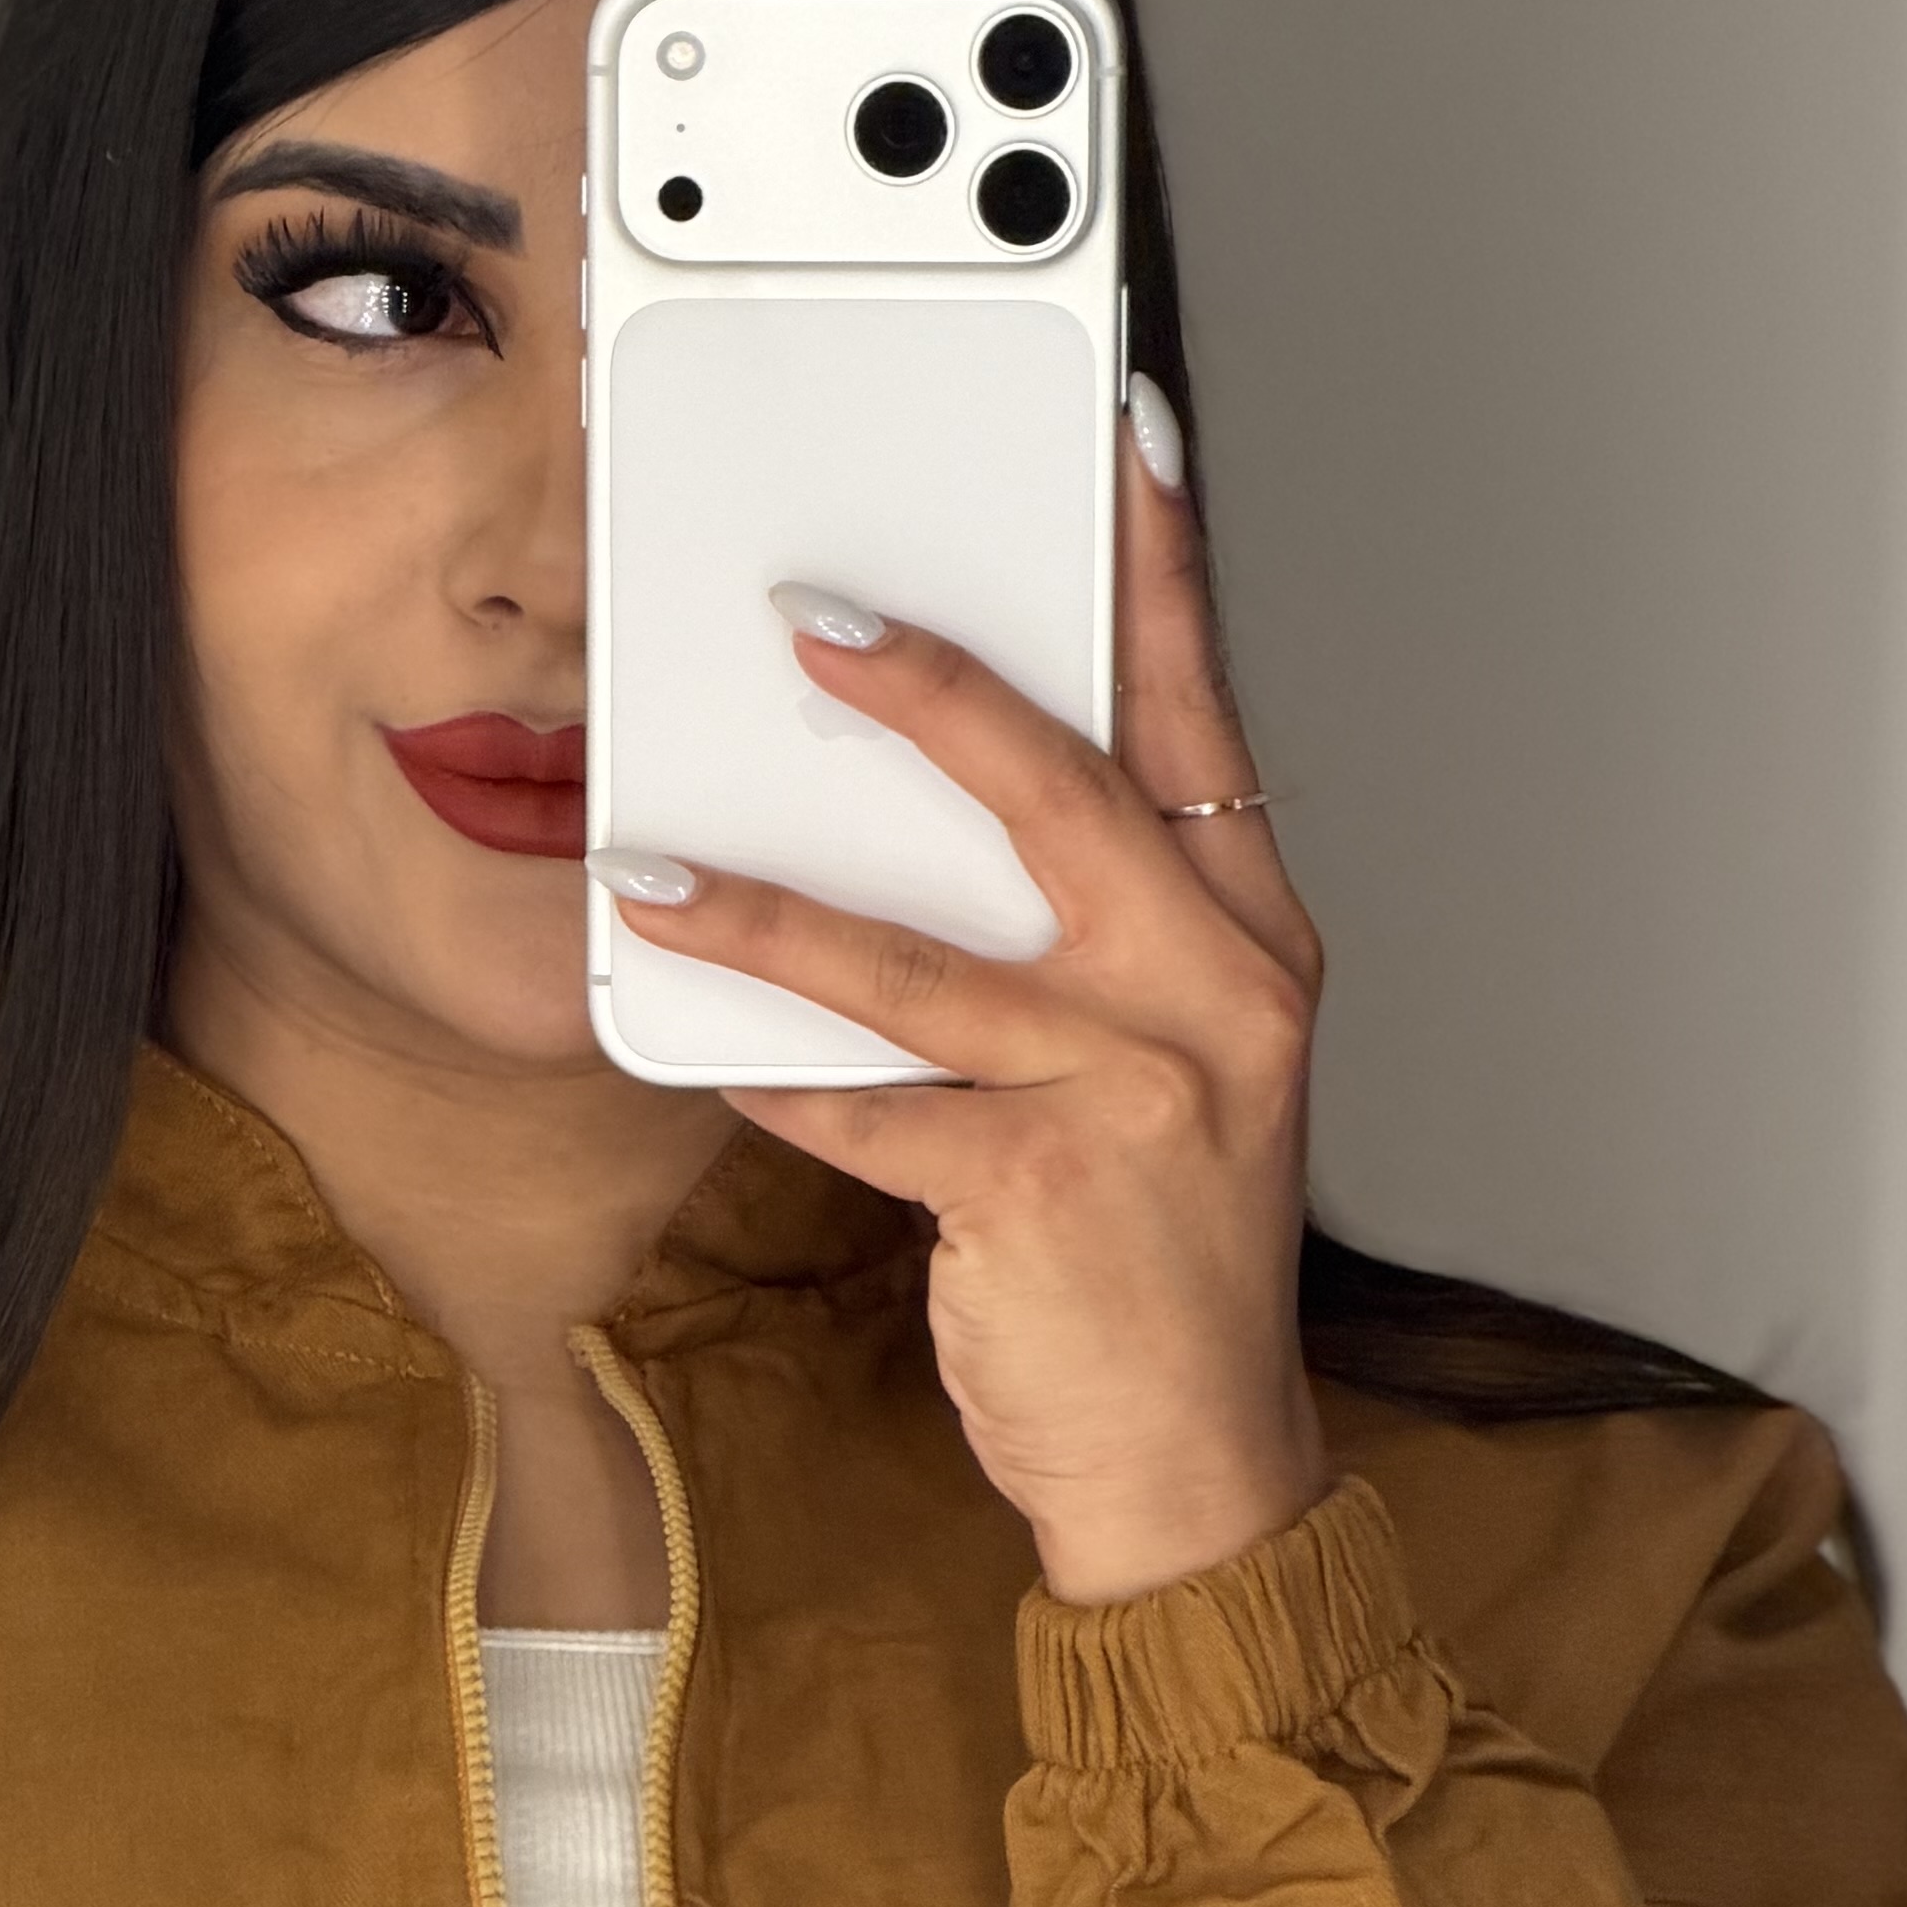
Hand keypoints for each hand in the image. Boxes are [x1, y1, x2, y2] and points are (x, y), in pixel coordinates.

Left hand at [594, 411, 1327, 1603]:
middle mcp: (1218, 997)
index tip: (1116, 443)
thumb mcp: (1161, 1072)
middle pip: (1068, 794)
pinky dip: (780, 1082)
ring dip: (772, 908)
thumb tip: (927, 819)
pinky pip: (875, 1111)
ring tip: (655, 864)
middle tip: (810, 617)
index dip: (1157, 574)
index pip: (1200, 720)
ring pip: (927, 960)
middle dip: (937, 692)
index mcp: (1252, 942)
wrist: (1194, 1464)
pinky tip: (701, 1051)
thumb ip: (1083, 944)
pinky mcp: (1046, 1192)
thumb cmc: (1157, 1258)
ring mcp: (1141, 1094)